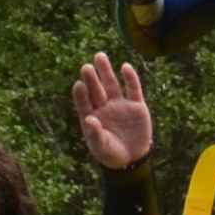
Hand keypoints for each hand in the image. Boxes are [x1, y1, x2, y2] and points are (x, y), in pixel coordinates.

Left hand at [71, 53, 152, 167]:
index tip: (79, 85)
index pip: (84, 102)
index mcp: (91, 116)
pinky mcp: (136, 106)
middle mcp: (104, 107)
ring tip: (99, 56)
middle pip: (96, 90)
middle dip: (91, 79)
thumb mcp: (101, 148)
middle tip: (86, 67)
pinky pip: (133, 89)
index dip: (81, 94)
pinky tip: (125, 67)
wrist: (132, 158)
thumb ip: (95, 134)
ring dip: (106, 71)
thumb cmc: (111, 153)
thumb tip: (90, 119)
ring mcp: (120, 105)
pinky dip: (130, 78)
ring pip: (112, 84)